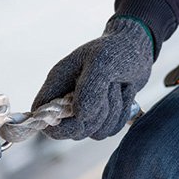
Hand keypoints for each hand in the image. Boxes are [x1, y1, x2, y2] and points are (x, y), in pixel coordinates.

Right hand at [32, 17, 152, 139]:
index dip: (55, 123)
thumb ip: (89, 89)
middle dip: (95, 116)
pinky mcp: (103, 115)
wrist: (137, 46)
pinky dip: (122, 115)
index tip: (79, 114)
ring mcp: (86, 109)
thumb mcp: (102, 62)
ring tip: (118, 87)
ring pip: (95, 132)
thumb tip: (81, 116)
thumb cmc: (116, 49)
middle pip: (72, 130)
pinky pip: (110, 130)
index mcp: (58, 83)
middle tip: (109, 89)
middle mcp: (68, 99)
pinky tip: (124, 93)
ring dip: (113, 112)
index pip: (41, 114)